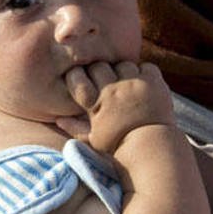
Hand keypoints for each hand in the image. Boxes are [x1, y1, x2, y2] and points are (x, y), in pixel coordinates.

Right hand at [55, 61, 173, 153]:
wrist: (152, 149)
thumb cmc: (119, 145)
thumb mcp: (93, 139)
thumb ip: (75, 127)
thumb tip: (58, 119)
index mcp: (95, 102)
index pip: (77, 76)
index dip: (77, 76)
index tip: (82, 81)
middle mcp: (113, 89)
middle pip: (99, 65)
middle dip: (99, 71)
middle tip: (105, 81)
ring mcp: (134, 84)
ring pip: (123, 64)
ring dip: (123, 72)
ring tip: (125, 83)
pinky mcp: (154, 83)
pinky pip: (146, 66)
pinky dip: (145, 73)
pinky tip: (142, 84)